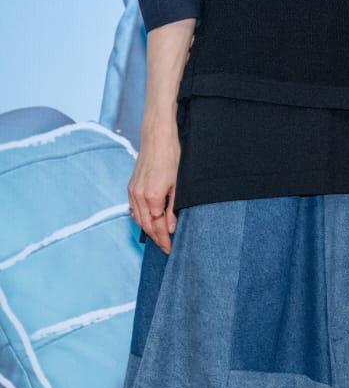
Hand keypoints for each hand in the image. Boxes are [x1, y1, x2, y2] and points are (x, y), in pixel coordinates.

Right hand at [128, 124, 180, 253]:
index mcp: (153, 197)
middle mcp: (139, 197)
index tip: (170, 249)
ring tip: (159, 238)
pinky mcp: (130, 187)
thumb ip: (173, 207)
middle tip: (166, 248)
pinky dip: (141, 219)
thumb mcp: (179, 183)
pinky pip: (134, 209)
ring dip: (148, 230)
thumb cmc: (172, 157)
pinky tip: (148, 222)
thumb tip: (171, 226)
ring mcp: (133, 192)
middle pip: (146, 225)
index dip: (164, 239)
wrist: (157, 138)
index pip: (158, 226)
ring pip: (138, 219)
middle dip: (156, 238)